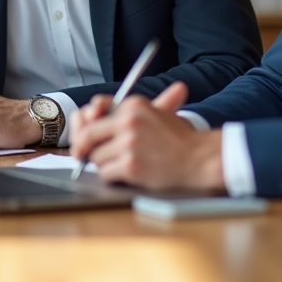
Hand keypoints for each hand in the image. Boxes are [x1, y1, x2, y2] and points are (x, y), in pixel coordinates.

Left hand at [69, 82, 226, 191]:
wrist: (198, 158)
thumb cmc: (178, 138)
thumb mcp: (154, 112)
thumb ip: (124, 113)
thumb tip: (89, 113)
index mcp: (132, 105)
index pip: (94, 109)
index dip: (84, 124)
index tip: (82, 136)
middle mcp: (128, 121)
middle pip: (88, 135)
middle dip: (84, 147)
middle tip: (82, 156)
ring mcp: (129, 144)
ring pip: (96, 157)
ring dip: (103, 164)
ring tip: (121, 164)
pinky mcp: (131, 165)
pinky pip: (106, 173)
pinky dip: (112, 176)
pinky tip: (125, 174)